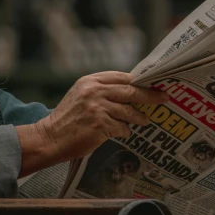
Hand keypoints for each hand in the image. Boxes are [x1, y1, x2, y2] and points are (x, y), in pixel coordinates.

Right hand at [17, 71, 167, 176]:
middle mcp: (94, 91)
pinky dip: (125, 131)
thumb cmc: (68, 119)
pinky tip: (122, 133)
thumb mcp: (81, 95)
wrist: (50, 137)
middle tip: (164, 98)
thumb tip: (132, 90)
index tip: (154, 84)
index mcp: (90, 81)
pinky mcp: (100, 124)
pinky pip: (122, 127)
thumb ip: (102, 90)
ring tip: (145, 121)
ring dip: (139, 117)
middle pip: (131, 90)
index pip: (122, 77)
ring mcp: (97, 107)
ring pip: (129, 110)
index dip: (140, 81)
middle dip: (150, 95)